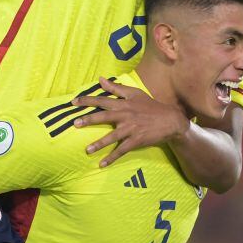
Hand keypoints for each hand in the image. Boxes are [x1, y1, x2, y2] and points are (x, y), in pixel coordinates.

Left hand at [72, 77, 188, 167]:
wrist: (169, 120)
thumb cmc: (150, 106)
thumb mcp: (134, 93)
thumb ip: (115, 88)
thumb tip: (100, 79)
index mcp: (123, 103)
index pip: (102, 100)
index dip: (87, 100)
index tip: (73, 102)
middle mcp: (125, 115)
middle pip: (104, 116)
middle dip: (89, 120)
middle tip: (75, 124)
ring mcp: (131, 129)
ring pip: (112, 136)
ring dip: (99, 144)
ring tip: (87, 150)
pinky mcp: (136, 140)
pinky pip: (122, 150)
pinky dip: (112, 157)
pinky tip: (102, 164)